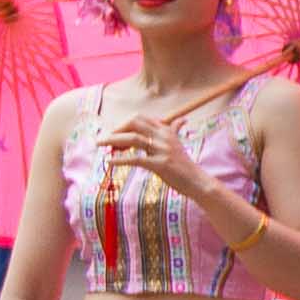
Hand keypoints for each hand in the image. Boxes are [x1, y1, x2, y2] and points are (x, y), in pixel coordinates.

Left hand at [101, 104, 217, 206]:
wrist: (197, 181)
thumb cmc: (185, 164)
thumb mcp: (179, 144)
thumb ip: (175, 130)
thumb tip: (182, 120)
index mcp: (166, 130)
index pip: (139, 118)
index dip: (123, 123)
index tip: (114, 133)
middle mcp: (164, 136)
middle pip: (134, 123)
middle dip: (116, 129)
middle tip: (104, 139)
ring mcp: (162, 150)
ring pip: (133, 138)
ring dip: (113, 141)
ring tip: (101, 145)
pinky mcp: (161, 164)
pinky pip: (136, 159)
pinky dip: (120, 160)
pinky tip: (110, 162)